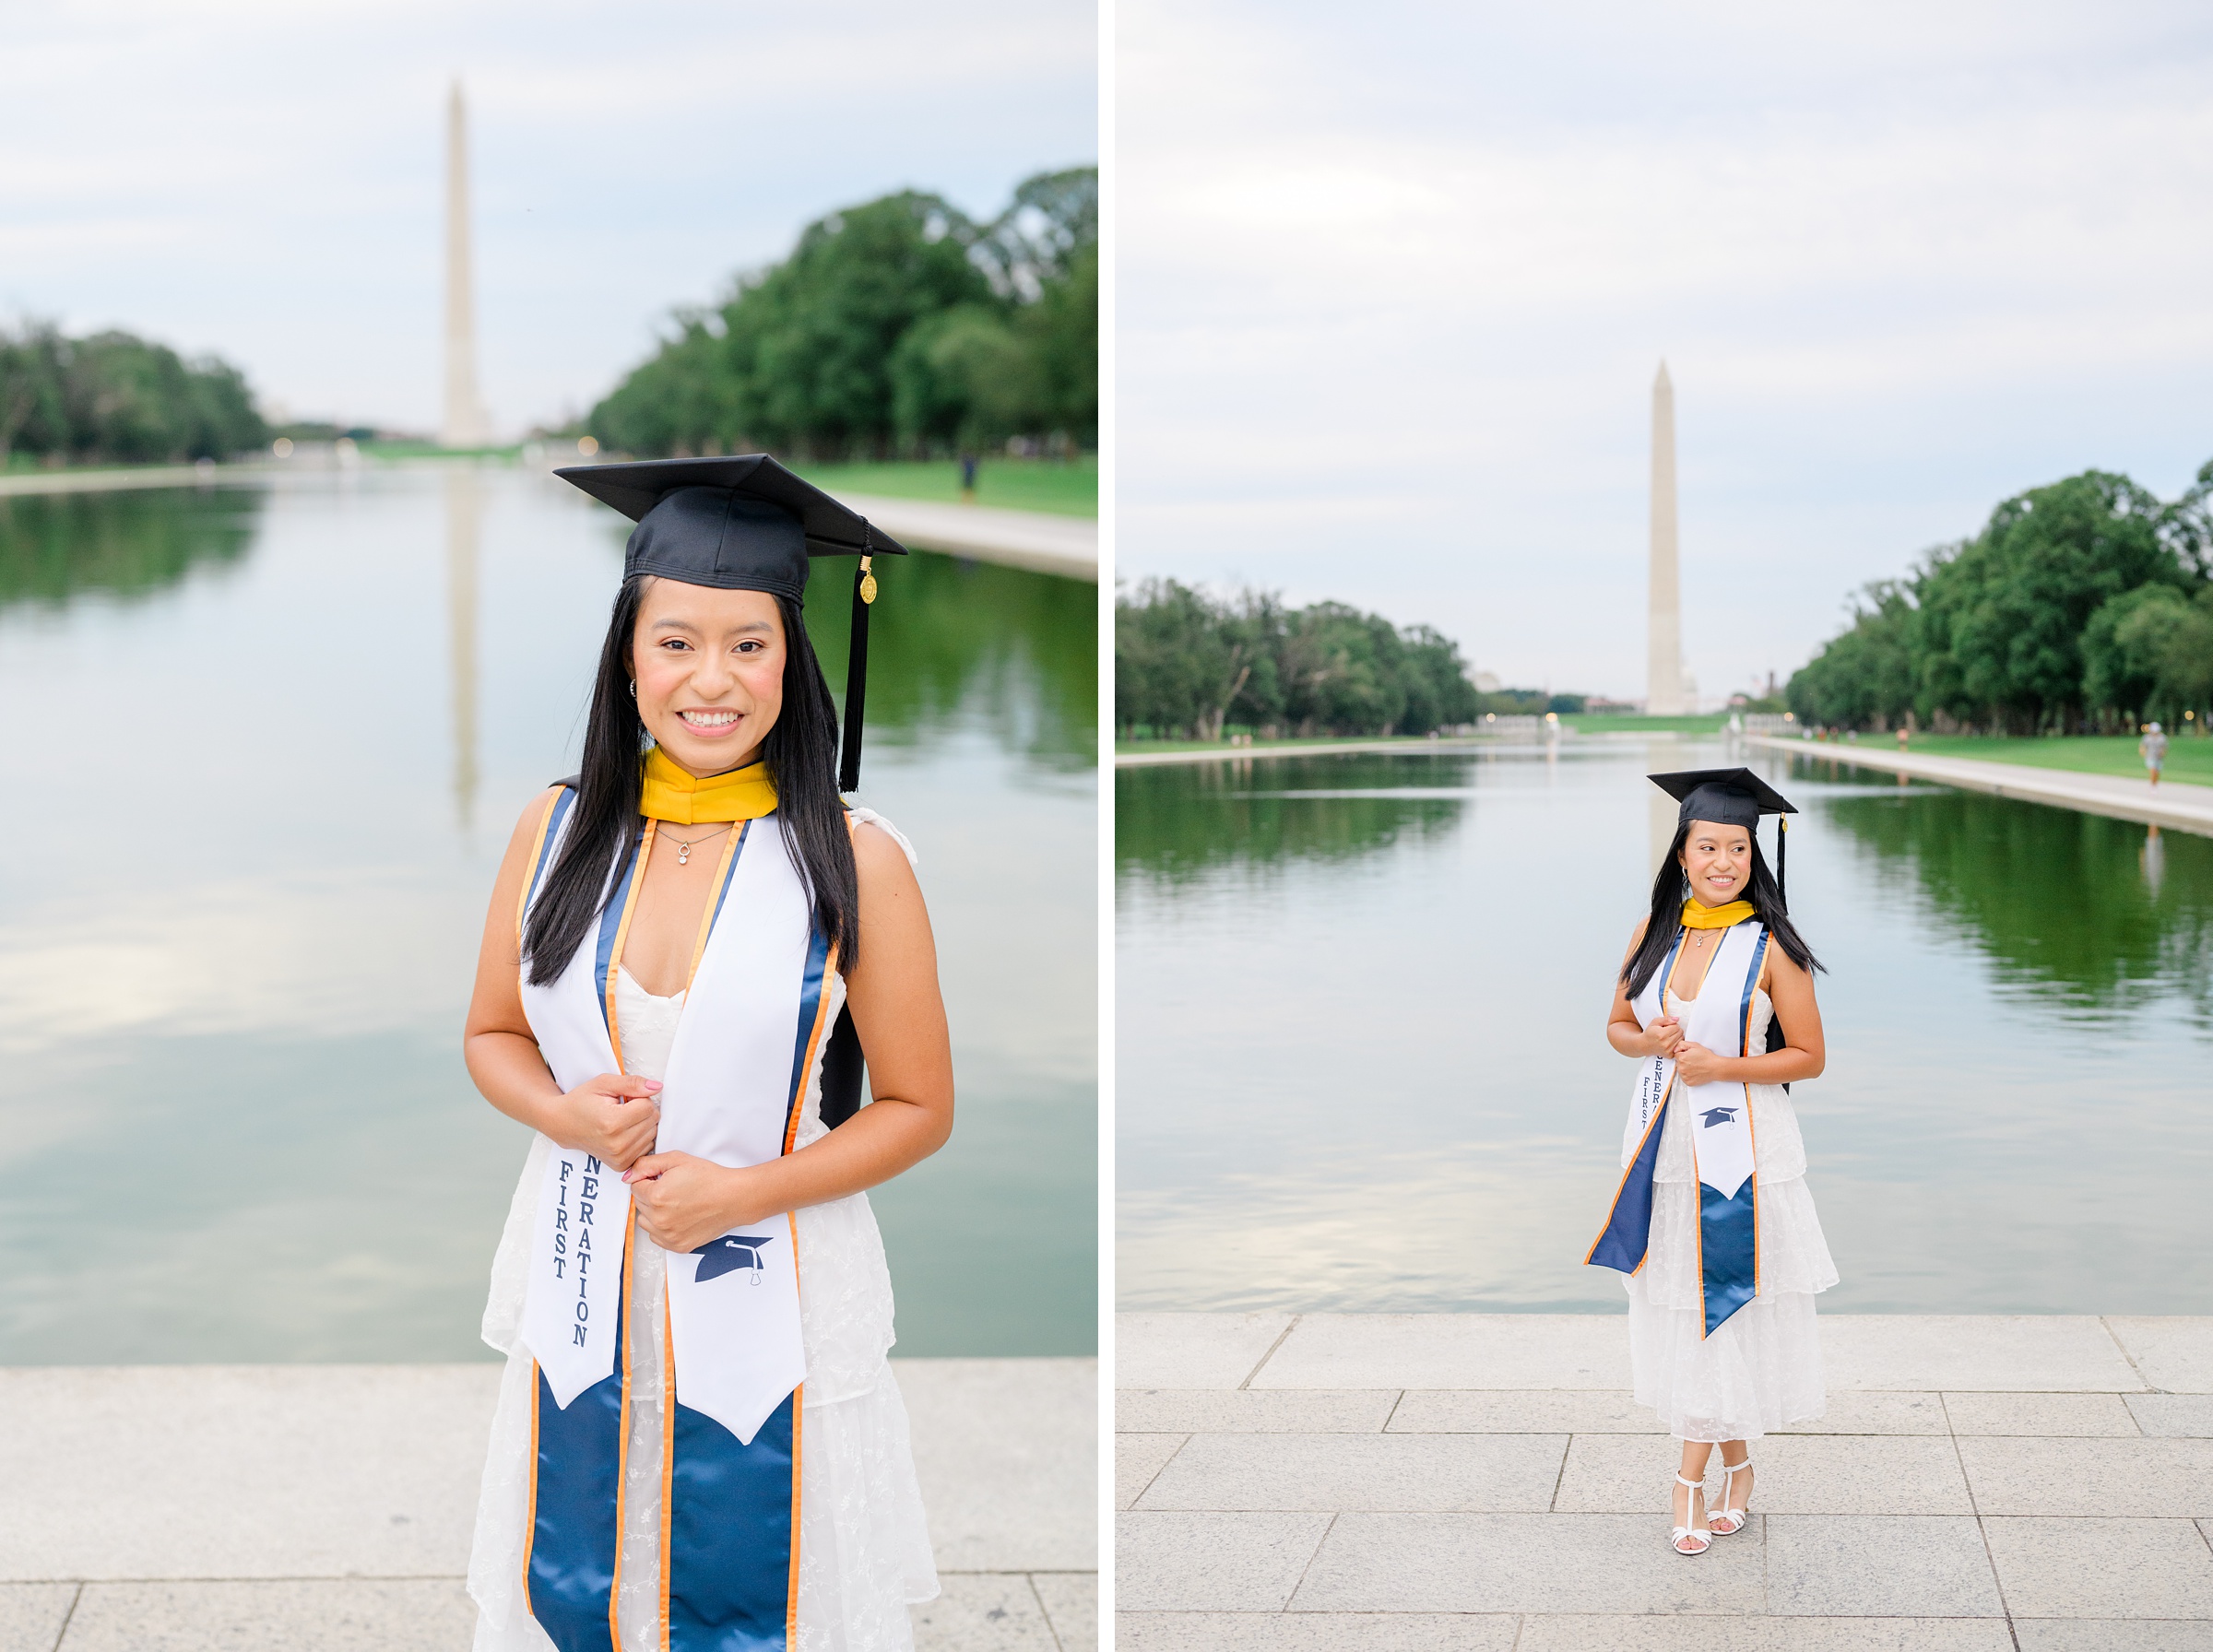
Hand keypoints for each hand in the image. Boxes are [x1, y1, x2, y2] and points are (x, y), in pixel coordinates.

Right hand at [547, 1073, 661, 1171]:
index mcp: (612, 1123)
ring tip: (620, 1121)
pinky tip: (624, 1133)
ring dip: (641, 1125)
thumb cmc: (581, 1102)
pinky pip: (647, 1147)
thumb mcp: (604, 1084)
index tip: (623, 1100)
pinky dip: (639, 1138)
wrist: (563, 1124)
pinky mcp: (621, 1165)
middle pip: (653, 1121)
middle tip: (621, 1109)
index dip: (638, 1098)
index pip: (648, 1106)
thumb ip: (632, 1084)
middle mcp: (617, 1144)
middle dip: (641, 1111)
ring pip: (652, 1134)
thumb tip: (657, 1087)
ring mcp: (619, 1158)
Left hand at [624, 1152, 775, 1253]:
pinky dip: (662, 1227)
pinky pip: (657, 1237)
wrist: (733, 1198)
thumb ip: (647, 1164)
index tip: (664, 1178)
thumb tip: (628, 1176)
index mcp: (656, 1196)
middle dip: (651, 1194)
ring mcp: (668, 1235)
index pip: (635, 1186)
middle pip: (640, 1204)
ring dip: (653, 1212)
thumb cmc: (710, 1178)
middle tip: (673, 1189)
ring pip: (645, 1221)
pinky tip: (678, 1216)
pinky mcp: (677, 1246)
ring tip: (675, 1203)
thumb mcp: (677, 1160)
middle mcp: (659, 1219)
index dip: (649, 1179)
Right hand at [1643, 1016, 1684, 1059]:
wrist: (1644, 1045)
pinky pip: (1679, 1046)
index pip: (1677, 1026)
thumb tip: (1676, 1019)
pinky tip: (1669, 1042)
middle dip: (1675, 1030)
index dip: (1673, 1025)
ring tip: (1669, 1036)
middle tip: (1668, 1031)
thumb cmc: (1649, 1033)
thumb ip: (1666, 1019)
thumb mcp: (1655, 1022)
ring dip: (1677, 1036)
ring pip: (1681, 1039)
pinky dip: (1676, 1043)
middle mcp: (1665, 1043)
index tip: (1667, 1026)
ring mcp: (1668, 1050)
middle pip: (1680, 1032)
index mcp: (1661, 1034)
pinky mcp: (1670, 1055)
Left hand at [1674, 1041, 1727, 1084]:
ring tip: (1695, 1066)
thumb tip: (1675, 1049)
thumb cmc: (1706, 1057)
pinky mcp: (1688, 1082)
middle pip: (1678, 1063)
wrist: (1715, 1068)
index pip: (1677, 1055)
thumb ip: (1682, 1044)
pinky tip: (1695, 1072)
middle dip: (1684, 1061)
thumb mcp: (1695, 1045)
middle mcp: (1681, 1068)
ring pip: (1680, 1070)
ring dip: (1685, 1068)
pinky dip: (1688, 1075)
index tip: (1690, 1055)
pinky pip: (1684, 1077)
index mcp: (1682, 1058)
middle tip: (1694, 1061)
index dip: (1684, 1054)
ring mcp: (1684, 1076)